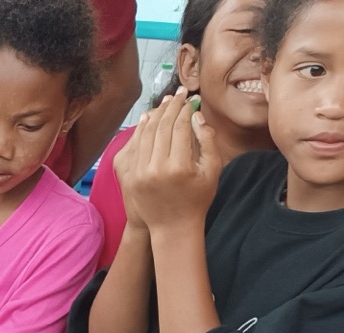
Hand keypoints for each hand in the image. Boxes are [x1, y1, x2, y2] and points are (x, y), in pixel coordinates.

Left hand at [121, 93, 223, 233]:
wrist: (172, 227)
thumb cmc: (197, 198)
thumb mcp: (212, 170)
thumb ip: (207, 140)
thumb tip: (195, 115)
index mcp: (179, 167)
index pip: (180, 127)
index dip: (185, 109)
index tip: (190, 98)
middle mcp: (156, 168)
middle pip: (162, 127)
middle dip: (171, 107)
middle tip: (179, 94)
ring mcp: (140, 173)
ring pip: (146, 134)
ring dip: (156, 114)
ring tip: (166, 102)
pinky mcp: (131, 176)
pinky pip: (136, 145)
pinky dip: (142, 129)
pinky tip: (148, 118)